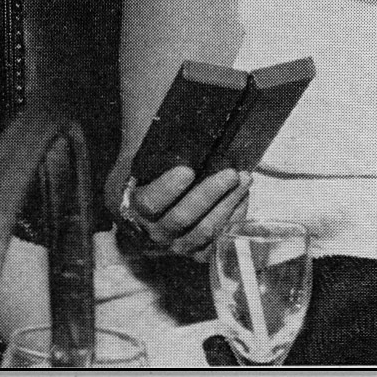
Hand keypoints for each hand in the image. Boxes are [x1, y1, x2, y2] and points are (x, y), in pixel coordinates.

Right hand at [121, 166, 250, 258]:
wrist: (143, 207)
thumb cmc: (144, 176)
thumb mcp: (137, 163)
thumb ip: (151, 153)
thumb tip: (176, 123)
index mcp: (132, 208)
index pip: (149, 203)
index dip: (168, 189)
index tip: (187, 170)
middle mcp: (153, 232)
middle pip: (182, 218)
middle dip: (209, 194)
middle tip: (231, 173)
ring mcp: (177, 246)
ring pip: (205, 231)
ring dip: (228, 204)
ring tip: (244, 179)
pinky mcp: (197, 253)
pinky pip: (219, 242)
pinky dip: (234, 219)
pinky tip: (243, 197)